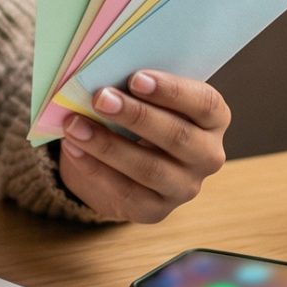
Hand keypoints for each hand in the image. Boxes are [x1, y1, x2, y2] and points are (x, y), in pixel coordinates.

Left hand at [55, 70, 230, 221]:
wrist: (126, 161)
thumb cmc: (140, 115)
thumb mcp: (146, 99)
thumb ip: (137, 88)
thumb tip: (104, 76)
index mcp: (214, 120)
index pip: (205, 104)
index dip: (172, 91)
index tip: (136, 78)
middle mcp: (207, 156)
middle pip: (178, 137)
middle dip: (136, 116)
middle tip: (100, 98)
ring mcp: (184, 187)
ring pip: (149, 168)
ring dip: (107, 144)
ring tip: (75, 124)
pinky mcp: (156, 210)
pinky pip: (126, 192)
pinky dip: (95, 168)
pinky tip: (73, 148)